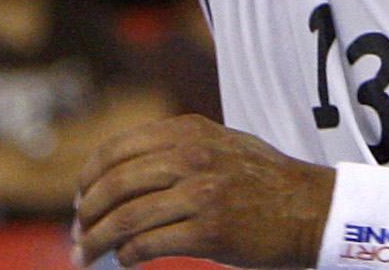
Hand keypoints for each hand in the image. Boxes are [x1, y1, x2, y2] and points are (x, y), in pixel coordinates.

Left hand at [72, 114, 336, 269]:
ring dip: (96, 242)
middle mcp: (193, 156)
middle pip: (114, 185)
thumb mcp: (222, 145)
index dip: (88, 178)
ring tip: (86, 256)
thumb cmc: (263, 182)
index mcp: (191, 132)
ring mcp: (201, 193)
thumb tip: (116, 175)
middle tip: (77, 236)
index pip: (117, 151)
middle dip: (86, 215)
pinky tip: (127, 261)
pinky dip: (127, 256)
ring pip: (124, 218)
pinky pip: (147, 245)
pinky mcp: (209, 230)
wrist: (310, 209)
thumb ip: (177, 149)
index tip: (80, 201)